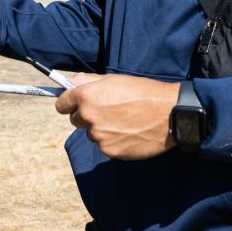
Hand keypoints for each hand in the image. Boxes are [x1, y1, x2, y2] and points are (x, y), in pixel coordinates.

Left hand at [54, 73, 179, 159]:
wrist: (169, 113)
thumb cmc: (143, 92)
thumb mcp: (114, 80)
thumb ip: (88, 81)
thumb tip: (70, 83)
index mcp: (86, 96)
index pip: (61, 104)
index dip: (68, 104)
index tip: (74, 105)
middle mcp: (89, 116)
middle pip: (75, 120)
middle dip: (86, 116)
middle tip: (108, 111)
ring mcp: (99, 136)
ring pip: (92, 133)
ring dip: (102, 129)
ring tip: (124, 121)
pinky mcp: (110, 151)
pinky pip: (105, 145)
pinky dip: (113, 141)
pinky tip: (129, 132)